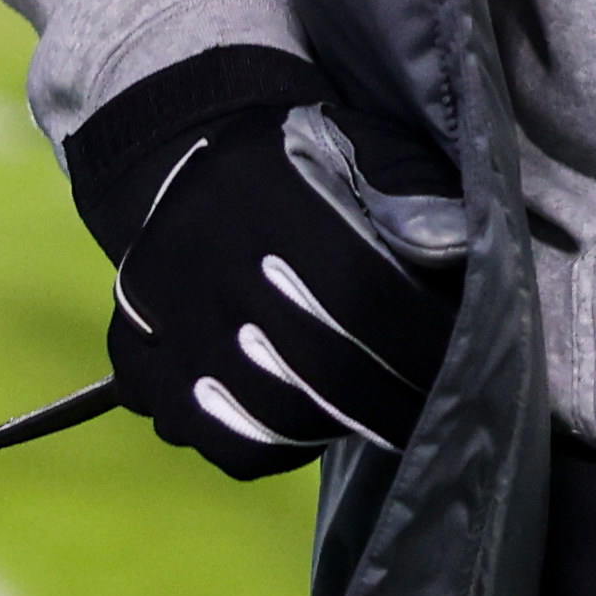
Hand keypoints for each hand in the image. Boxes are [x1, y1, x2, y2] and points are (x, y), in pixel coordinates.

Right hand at [1, 49, 455, 482]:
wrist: (187, 155)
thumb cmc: (302, 163)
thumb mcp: (366, 147)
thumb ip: (414, 193)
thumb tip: (452, 251)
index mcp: (267, 189)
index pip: (363, 292)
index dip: (421, 341)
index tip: (461, 363)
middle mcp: (204, 252)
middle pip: (318, 365)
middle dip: (391, 400)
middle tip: (428, 408)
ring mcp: (160, 314)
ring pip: (266, 414)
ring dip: (335, 425)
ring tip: (374, 414)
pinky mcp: (134, 358)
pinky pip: (217, 440)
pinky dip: (271, 447)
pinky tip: (306, 423)